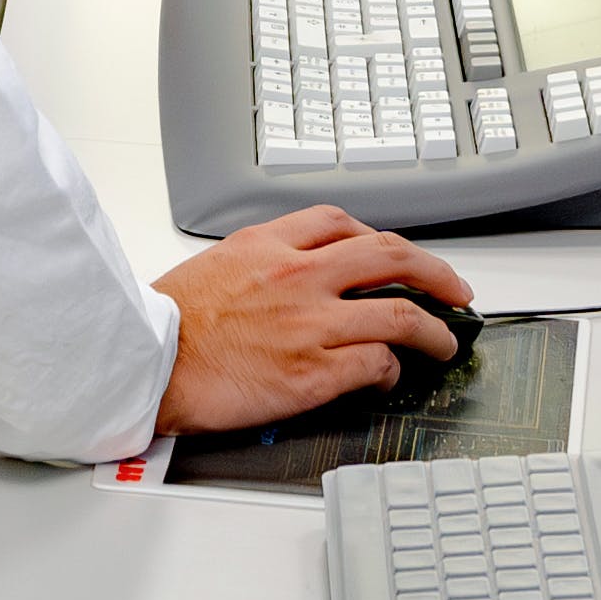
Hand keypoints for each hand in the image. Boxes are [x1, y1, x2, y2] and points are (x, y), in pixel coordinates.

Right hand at [154, 209, 471, 433]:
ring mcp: (311, 324)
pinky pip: (376, 363)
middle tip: (455, 288)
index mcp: (270, 245)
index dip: (381, 240)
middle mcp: (299, 277)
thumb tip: (300, 279)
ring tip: (444, 341)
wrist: (145, 365)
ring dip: (434, 329)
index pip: (343, 224)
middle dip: (435, 272)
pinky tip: (391, 375)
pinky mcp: (314, 372)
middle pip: (392, 257)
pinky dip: (392, 369)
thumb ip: (263, 261)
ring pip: (400, 314)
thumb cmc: (170, 323)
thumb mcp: (217, 264)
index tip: (398, 257)